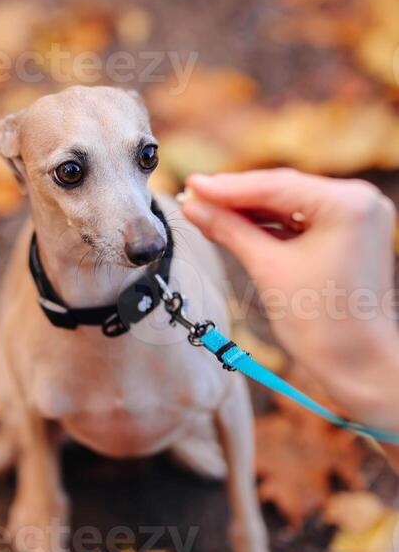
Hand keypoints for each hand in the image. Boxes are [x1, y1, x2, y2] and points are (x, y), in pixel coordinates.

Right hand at [181, 169, 398, 432]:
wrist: (358, 365)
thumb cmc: (323, 325)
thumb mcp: (268, 269)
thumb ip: (229, 230)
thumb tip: (193, 206)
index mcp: (348, 204)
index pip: (276, 186)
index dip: (227, 187)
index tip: (191, 185)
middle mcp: (359, 201)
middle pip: (283, 191)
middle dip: (235, 198)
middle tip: (192, 197)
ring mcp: (357, 217)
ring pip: (289, 205)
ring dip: (248, 211)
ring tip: (205, 211)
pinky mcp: (349, 233)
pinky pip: (301, 221)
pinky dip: (269, 225)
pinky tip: (234, 225)